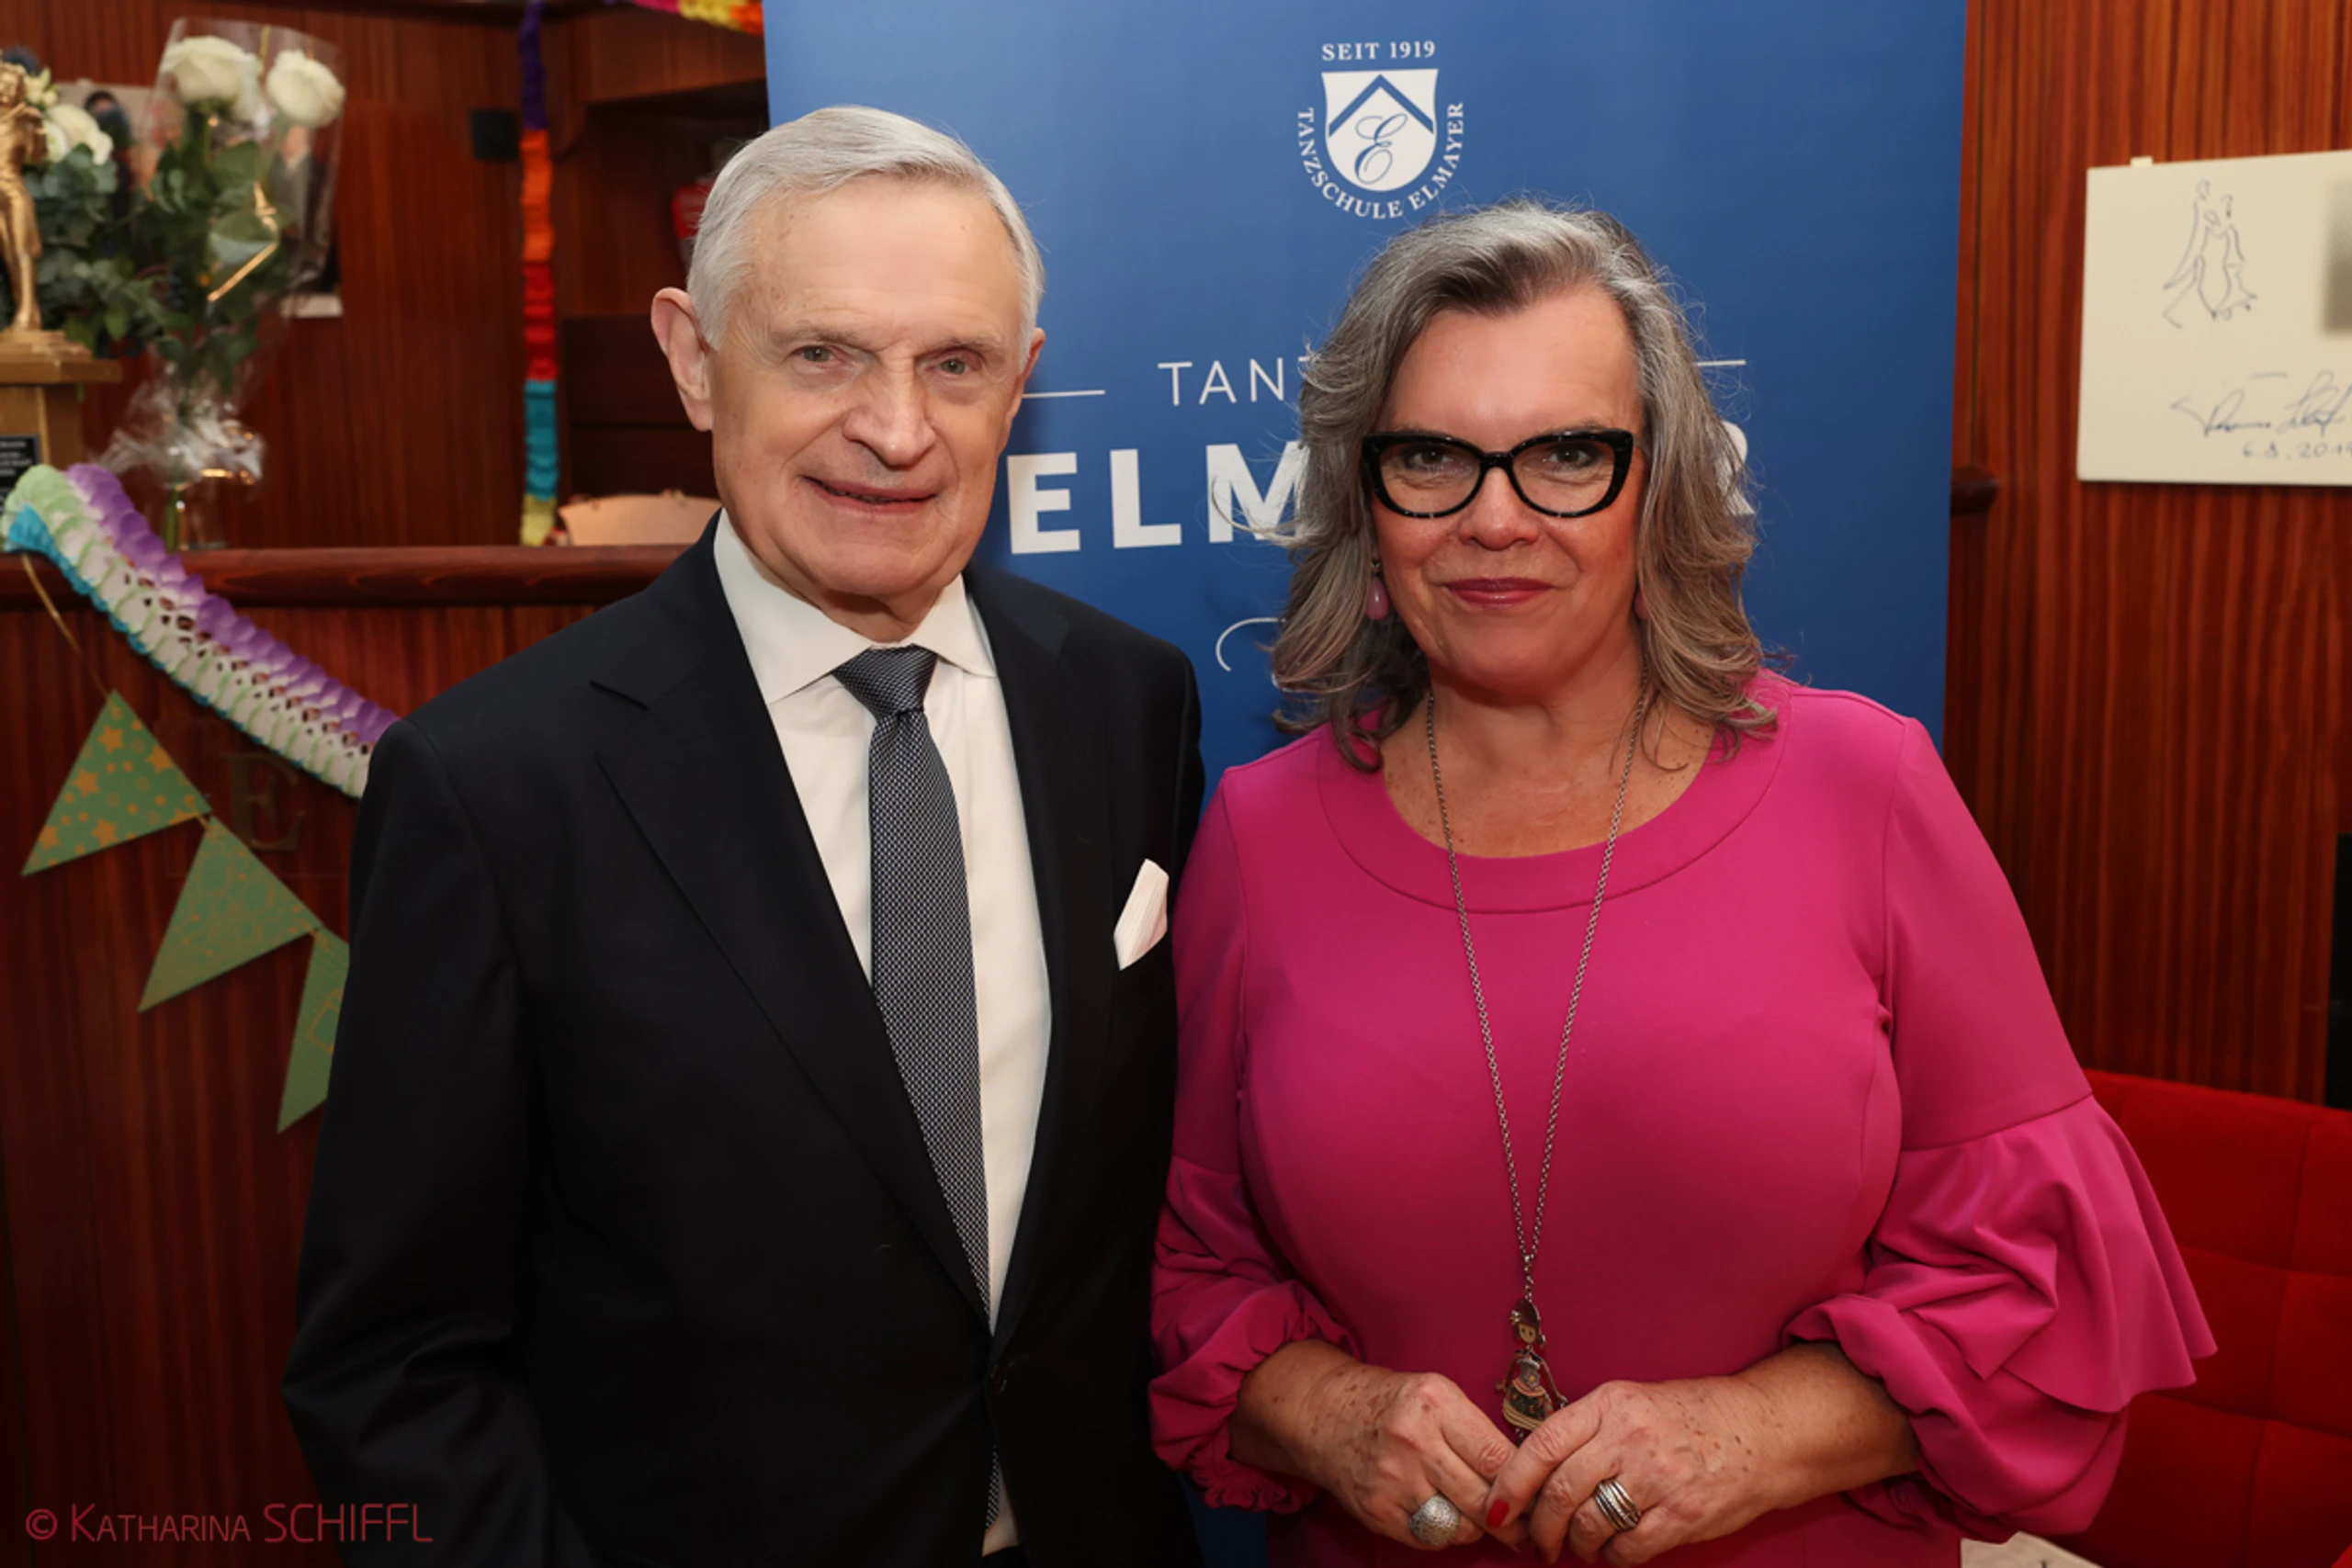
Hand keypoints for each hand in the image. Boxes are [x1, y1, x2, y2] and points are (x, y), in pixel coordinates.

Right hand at [1233, 1343, 1523, 1551]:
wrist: (1323, 1414)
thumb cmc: (1389, 1404)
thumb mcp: (1435, 1394)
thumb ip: (1474, 1430)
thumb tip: (1526, 1473)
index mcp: (1434, 1402)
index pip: (1497, 1457)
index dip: (1527, 1485)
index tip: (1542, 1495)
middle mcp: (1413, 1441)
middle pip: (1484, 1499)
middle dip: (1513, 1520)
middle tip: (1526, 1524)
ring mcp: (1392, 1480)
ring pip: (1461, 1525)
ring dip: (1478, 1527)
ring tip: (1481, 1516)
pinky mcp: (1377, 1511)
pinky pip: (1431, 1538)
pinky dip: (1444, 1532)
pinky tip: (1443, 1514)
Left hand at [1480, 1376, 1780, 1564]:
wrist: (1764, 1430)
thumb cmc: (1692, 1417)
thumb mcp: (1632, 1403)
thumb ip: (1587, 1431)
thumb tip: (1535, 1471)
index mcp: (1610, 1403)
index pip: (1542, 1445)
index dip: (1511, 1483)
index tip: (1497, 1508)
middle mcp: (1630, 1436)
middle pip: (1561, 1492)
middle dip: (1540, 1527)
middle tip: (1538, 1542)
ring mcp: (1659, 1476)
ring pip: (1591, 1524)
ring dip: (1578, 1544)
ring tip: (1581, 1545)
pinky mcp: (1684, 1513)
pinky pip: (1629, 1548)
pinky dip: (1613, 1557)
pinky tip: (1615, 1550)